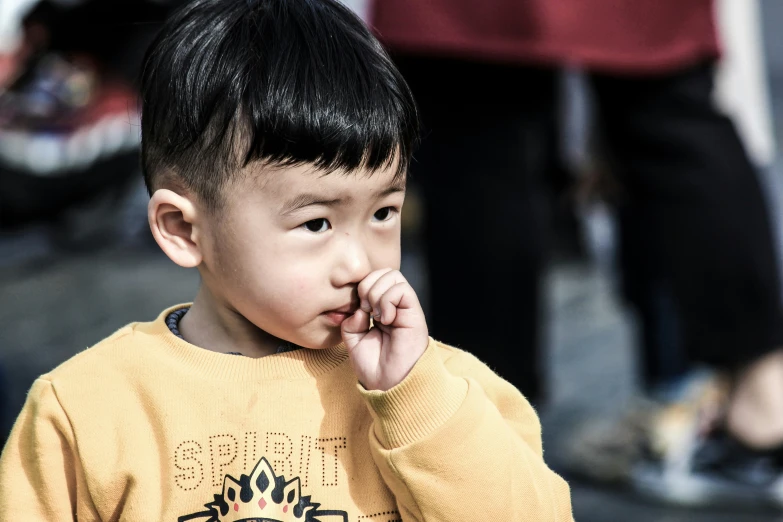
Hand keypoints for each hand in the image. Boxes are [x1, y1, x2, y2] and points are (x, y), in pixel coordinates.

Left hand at [341, 269, 428, 390]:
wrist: (389, 385)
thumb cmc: (375, 367)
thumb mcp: (353, 341)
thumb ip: (352, 321)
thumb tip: (360, 308)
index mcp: (381, 310)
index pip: (373, 279)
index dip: (361, 287)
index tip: (357, 310)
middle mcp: (395, 306)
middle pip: (384, 272)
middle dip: (368, 286)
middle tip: (366, 310)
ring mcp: (405, 309)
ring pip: (393, 276)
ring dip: (377, 293)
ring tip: (376, 316)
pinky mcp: (414, 314)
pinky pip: (402, 290)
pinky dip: (388, 300)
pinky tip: (386, 319)